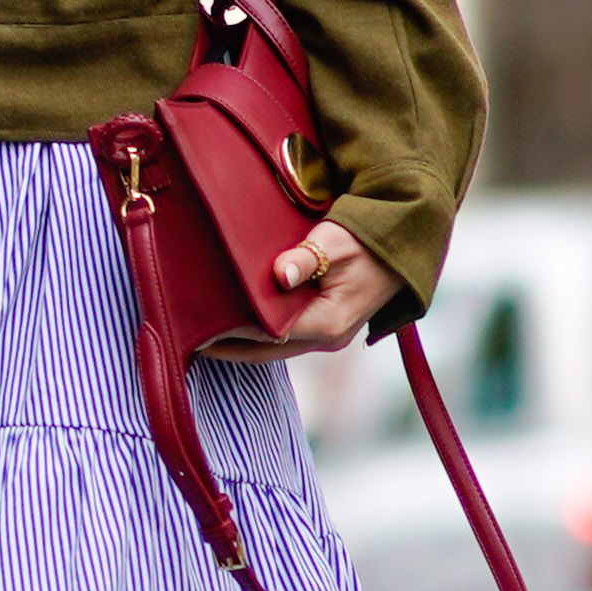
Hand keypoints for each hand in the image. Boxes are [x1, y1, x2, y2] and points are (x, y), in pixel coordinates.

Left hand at [207, 218, 399, 359]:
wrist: (400, 243)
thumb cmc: (366, 239)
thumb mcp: (335, 242)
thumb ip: (306, 258)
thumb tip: (280, 274)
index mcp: (330, 322)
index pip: (270, 332)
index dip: (233, 331)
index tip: (202, 325)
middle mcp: (329, 337)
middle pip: (267, 351)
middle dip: (229, 347)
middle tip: (191, 338)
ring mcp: (328, 336)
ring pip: (274, 348)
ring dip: (242, 342)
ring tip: (205, 333)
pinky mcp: (326, 328)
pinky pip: (284, 338)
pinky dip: (258, 334)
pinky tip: (234, 325)